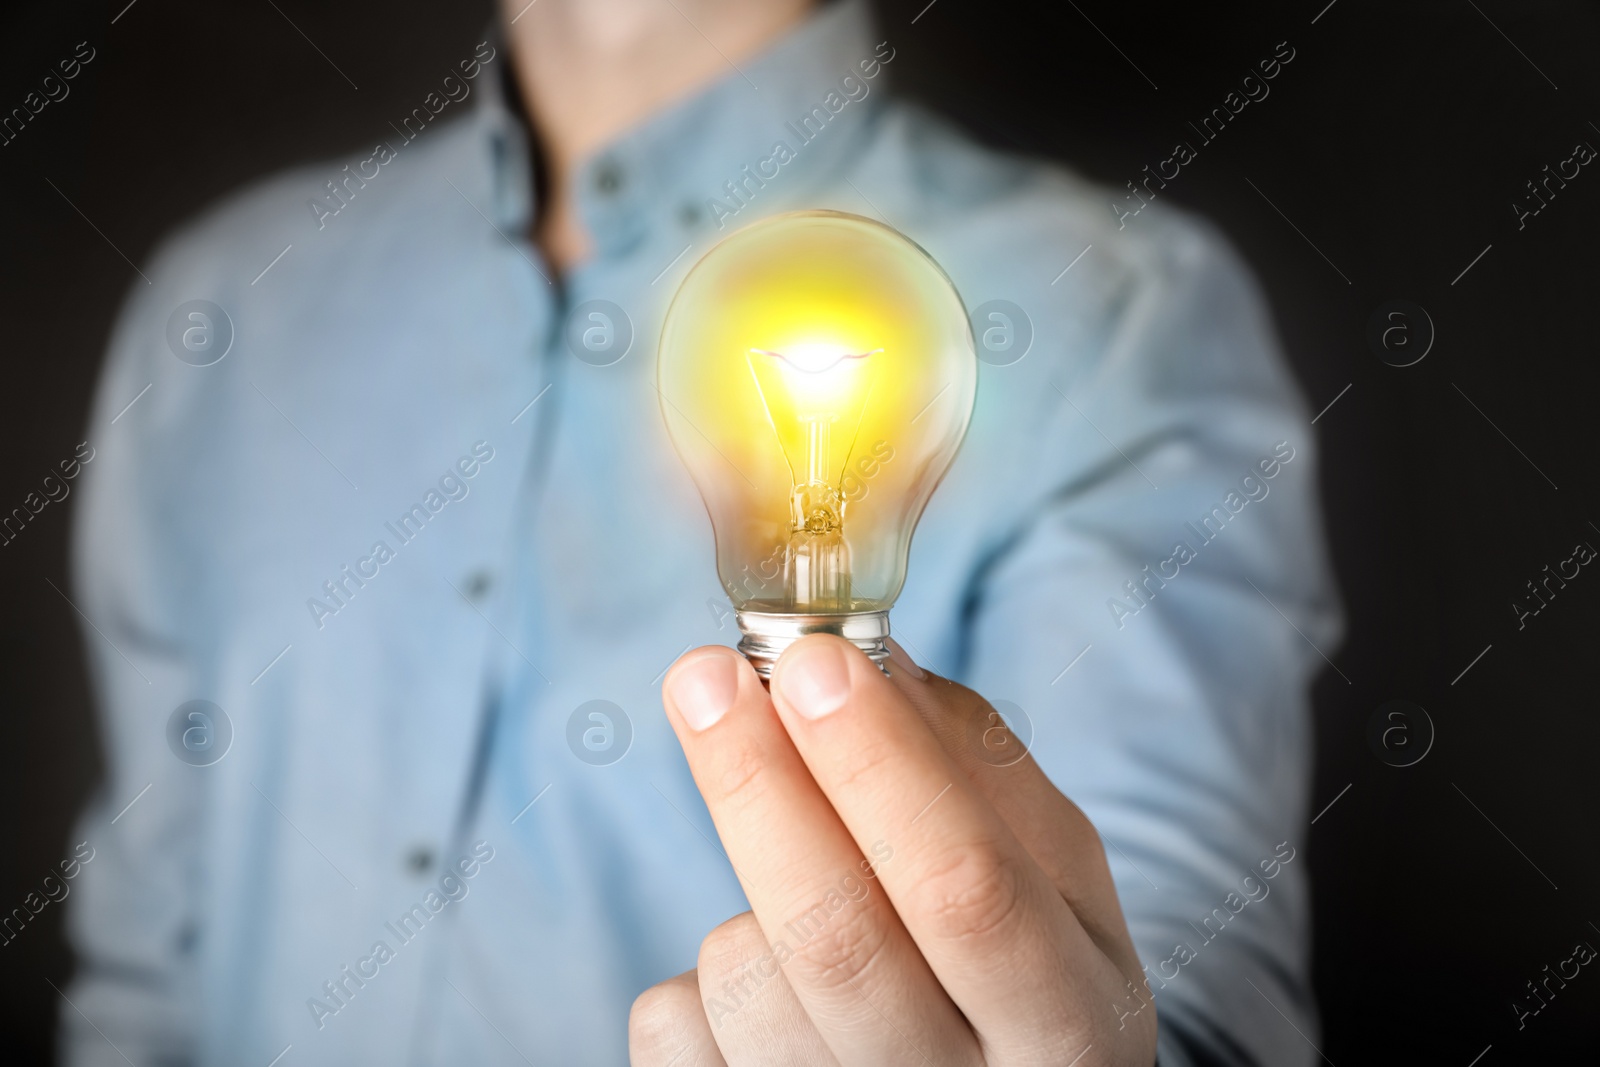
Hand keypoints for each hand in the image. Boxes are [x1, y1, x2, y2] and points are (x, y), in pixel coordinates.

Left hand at [631, 635, 1156, 1065]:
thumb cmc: (1022, 963)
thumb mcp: (1048, 875)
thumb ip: (970, 765)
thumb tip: (852, 653)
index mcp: (1072, 1024)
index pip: (968, 890)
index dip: (881, 767)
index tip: (813, 659)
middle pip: (835, 940)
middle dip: (759, 785)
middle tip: (704, 677)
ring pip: (743, 978)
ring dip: (744, 899)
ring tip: (798, 903)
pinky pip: (675, 1024)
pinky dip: (698, 977)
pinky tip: (769, 988)